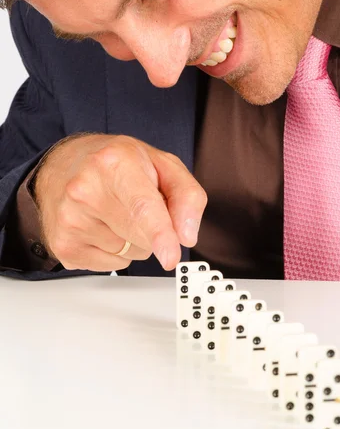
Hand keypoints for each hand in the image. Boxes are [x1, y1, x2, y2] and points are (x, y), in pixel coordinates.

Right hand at [33, 134, 206, 271]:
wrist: (64, 165)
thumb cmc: (114, 164)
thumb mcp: (161, 164)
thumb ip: (186, 195)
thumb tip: (187, 234)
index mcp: (113, 164)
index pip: (142, 207)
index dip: (160, 234)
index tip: (170, 256)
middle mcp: (85, 191)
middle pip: (141, 237)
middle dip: (152, 229)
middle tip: (136, 202)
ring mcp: (70, 221)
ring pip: (129, 254)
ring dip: (132, 240)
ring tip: (114, 211)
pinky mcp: (63, 247)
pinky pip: (111, 265)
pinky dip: (114, 250)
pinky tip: (101, 225)